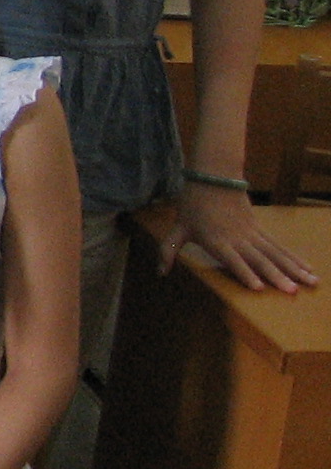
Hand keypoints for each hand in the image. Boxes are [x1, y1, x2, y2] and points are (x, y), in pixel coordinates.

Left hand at [168, 180, 315, 291]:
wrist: (213, 177)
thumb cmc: (193, 205)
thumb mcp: (178, 228)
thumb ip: (168, 251)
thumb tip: (159, 273)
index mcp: (217, 241)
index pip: (233, 260)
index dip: (245, 273)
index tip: (259, 288)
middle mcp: (238, 240)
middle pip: (260, 259)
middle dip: (276, 276)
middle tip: (292, 291)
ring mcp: (252, 234)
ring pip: (275, 254)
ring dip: (293, 269)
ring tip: (309, 282)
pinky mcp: (260, 230)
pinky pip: (279, 246)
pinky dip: (294, 258)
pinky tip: (307, 268)